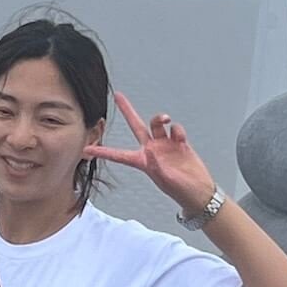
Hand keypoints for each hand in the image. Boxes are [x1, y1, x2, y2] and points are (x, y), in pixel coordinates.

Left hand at [84, 92, 215, 214]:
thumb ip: (156, 166)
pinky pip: (175, 129)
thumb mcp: (165, 180)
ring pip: (157, 123)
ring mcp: (165, 145)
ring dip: (160, 118)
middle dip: (127, 110)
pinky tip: (181, 139)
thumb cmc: (181, 190)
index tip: (86, 148)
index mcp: (142, 161)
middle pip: (136, 126)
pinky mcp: (179, 143)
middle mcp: (151, 150)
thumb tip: (151, 152)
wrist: (199, 191)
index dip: (102, 151)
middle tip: (118, 96)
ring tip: (166, 119)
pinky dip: (177, 130)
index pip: (118, 155)